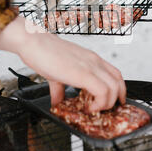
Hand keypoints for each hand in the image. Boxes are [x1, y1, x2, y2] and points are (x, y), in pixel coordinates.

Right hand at [0, 16, 126, 112]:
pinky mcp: (83, 74)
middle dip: (116, 99)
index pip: (115, 74)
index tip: (112, 101)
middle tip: (107, 109)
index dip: (118, 90)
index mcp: (90, 59)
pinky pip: (102, 92)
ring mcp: (90, 66)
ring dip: (107, 104)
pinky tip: (88, 107)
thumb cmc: (43, 52)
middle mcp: (94, 61)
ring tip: (93, 109)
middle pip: (119, 81)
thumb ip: (59, 88)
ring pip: (114, 88)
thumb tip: (57, 101)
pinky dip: (99, 104)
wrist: (32, 40)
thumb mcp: (55, 73)